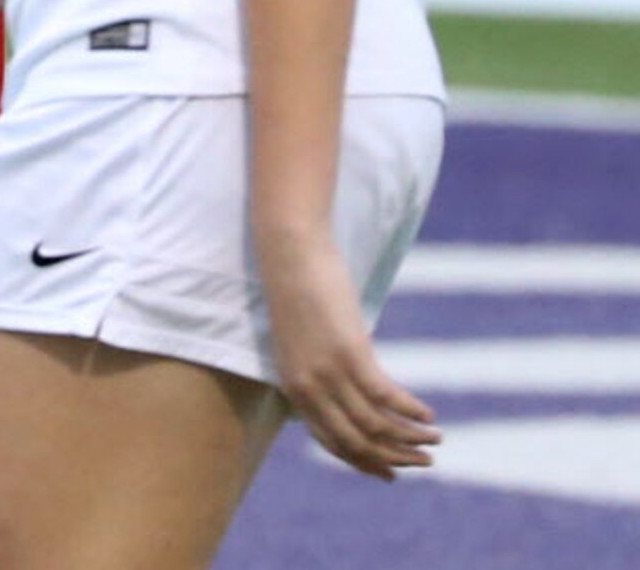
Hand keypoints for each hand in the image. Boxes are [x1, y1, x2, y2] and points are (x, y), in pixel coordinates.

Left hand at [261, 228, 439, 478]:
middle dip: (394, 458)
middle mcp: (308, 388)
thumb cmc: (298, 291)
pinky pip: (386, 397)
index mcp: (293, 388)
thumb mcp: (303, 342)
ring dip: (410, 438)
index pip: (332, 443)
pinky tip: (429, 415)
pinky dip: (411, 411)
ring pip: (376, 426)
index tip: (391, 474)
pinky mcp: (350, 353)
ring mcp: (328, 372)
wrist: (289, 252)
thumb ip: (320, 371)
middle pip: (357, 442)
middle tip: (424, 461)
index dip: (365, 463)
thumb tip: (349, 393)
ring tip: (435, 439)